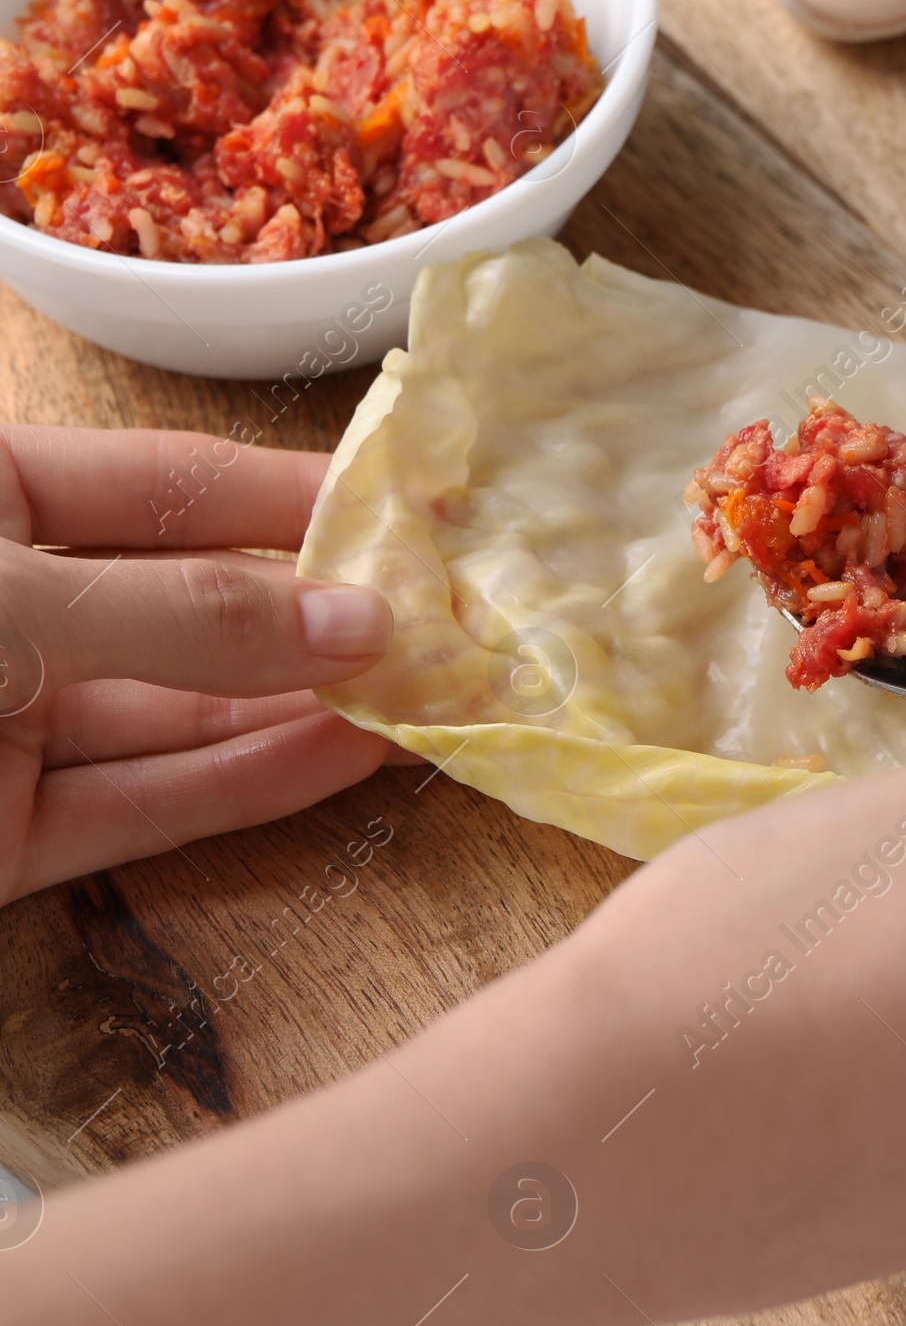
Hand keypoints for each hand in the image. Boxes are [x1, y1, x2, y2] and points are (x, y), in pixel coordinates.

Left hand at [0, 425, 394, 902]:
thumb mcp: (16, 604)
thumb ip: (185, 614)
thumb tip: (355, 621)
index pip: (167, 486)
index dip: (287, 495)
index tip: (407, 511)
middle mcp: (9, 609)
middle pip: (188, 606)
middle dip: (314, 616)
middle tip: (440, 623)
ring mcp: (4, 727)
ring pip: (176, 715)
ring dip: (303, 709)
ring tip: (423, 696)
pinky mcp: (1, 839)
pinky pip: (140, 804)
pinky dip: (241, 789)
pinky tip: (344, 759)